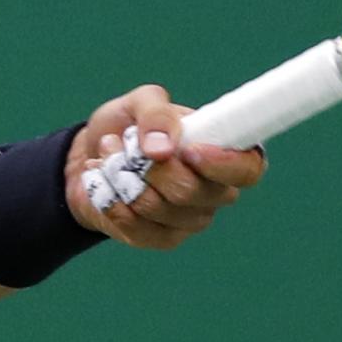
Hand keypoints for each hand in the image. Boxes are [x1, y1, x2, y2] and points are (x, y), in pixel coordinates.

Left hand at [64, 84, 265, 248]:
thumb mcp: (141, 103)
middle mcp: (216, 191)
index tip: (188, 150)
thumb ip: (156, 114)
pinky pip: (137, 228)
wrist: (93, 155)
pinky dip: (111, 201)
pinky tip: (103, 184)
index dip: (223, 164)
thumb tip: (162, 148)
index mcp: (224, 153)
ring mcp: (191, 219)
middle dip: (150, 167)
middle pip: (192, 191)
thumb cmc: (129, 127)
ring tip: (108, 157)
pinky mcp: (162, 238)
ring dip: (123, 179)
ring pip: (158, 209)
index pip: (248, 169)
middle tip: (124, 144)